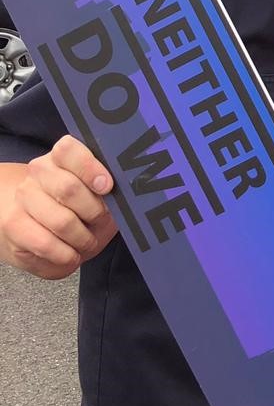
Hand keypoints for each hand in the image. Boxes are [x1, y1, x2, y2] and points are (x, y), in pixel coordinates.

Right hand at [0, 135, 116, 278]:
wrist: (38, 224)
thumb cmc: (80, 206)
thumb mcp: (99, 193)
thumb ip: (110, 188)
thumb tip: (127, 193)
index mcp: (63, 156)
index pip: (69, 150)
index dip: (90, 169)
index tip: (107, 186)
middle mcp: (39, 171)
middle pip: (68, 189)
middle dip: (94, 212)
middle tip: (102, 221)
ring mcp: (24, 197)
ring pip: (60, 220)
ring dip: (83, 238)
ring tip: (88, 242)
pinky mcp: (13, 225)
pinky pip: (45, 244)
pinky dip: (66, 255)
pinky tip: (72, 255)